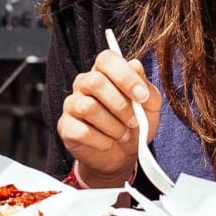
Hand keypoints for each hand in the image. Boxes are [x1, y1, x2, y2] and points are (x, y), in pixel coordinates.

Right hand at [57, 48, 159, 186]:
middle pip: (95, 82)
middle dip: (120, 105)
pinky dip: (101, 141)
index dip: (125, 76)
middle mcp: (84, 83)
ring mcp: (72, 104)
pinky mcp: (66, 126)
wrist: (122, 156)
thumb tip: (136, 65)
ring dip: (112, 125)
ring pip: (88, 107)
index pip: (106, 59)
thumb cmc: (134, 125)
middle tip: (134, 121)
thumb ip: (146, 87)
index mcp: (104, 72)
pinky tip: (108, 143)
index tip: (142, 96)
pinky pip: (81, 131)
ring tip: (122, 134)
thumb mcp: (150, 107)